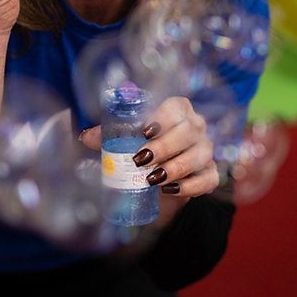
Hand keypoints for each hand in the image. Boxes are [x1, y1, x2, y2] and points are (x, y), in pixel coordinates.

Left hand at [79, 96, 217, 205]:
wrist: (158, 186)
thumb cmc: (142, 153)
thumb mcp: (124, 144)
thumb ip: (107, 138)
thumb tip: (85, 136)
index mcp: (177, 110)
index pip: (176, 106)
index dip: (163, 117)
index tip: (144, 131)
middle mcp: (196, 126)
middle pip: (189, 130)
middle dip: (165, 146)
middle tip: (141, 160)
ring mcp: (206, 150)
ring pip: (201, 154)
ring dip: (176, 167)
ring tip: (153, 179)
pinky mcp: (210, 173)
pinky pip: (208, 178)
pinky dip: (191, 185)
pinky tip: (171, 190)